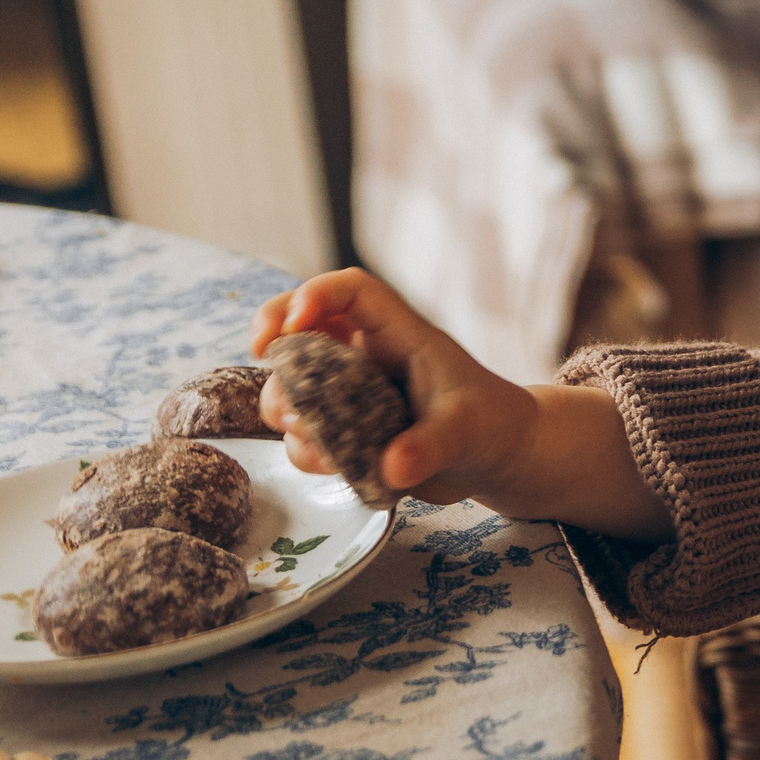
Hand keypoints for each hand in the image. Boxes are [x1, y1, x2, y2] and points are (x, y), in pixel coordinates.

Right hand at [251, 270, 536, 504]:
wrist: (499, 459)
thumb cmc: (491, 424)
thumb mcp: (468, 431)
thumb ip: (432, 446)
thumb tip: (392, 469)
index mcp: (402, 335)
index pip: (353, 291)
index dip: (315, 295)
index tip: (293, 324)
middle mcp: (368, 357)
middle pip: (304, 323)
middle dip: (273, 332)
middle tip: (260, 353)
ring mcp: (352, 393)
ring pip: (294, 383)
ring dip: (283, 403)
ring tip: (302, 429)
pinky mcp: (347, 430)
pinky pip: (306, 434)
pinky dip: (304, 449)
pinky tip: (329, 466)